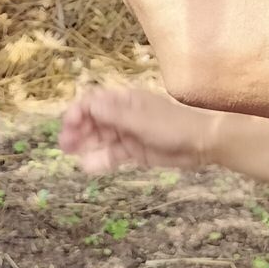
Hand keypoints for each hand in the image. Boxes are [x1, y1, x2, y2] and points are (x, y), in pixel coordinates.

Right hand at [61, 83, 214, 176]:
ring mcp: (128, 133)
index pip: (93, 102)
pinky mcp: (134, 151)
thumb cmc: (174, 126)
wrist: (203, 143)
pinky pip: (112, 155)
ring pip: (100, 139)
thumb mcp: (142, 120)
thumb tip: (89, 104)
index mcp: (125, 100)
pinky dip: (101, 160)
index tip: (70, 125)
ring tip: (73, 156)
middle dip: (78, 130)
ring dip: (86, 145)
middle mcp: (123, 115)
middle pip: (93, 120)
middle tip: (66, 145)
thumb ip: (115, 115)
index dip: (78, 112)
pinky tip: (90, 167)